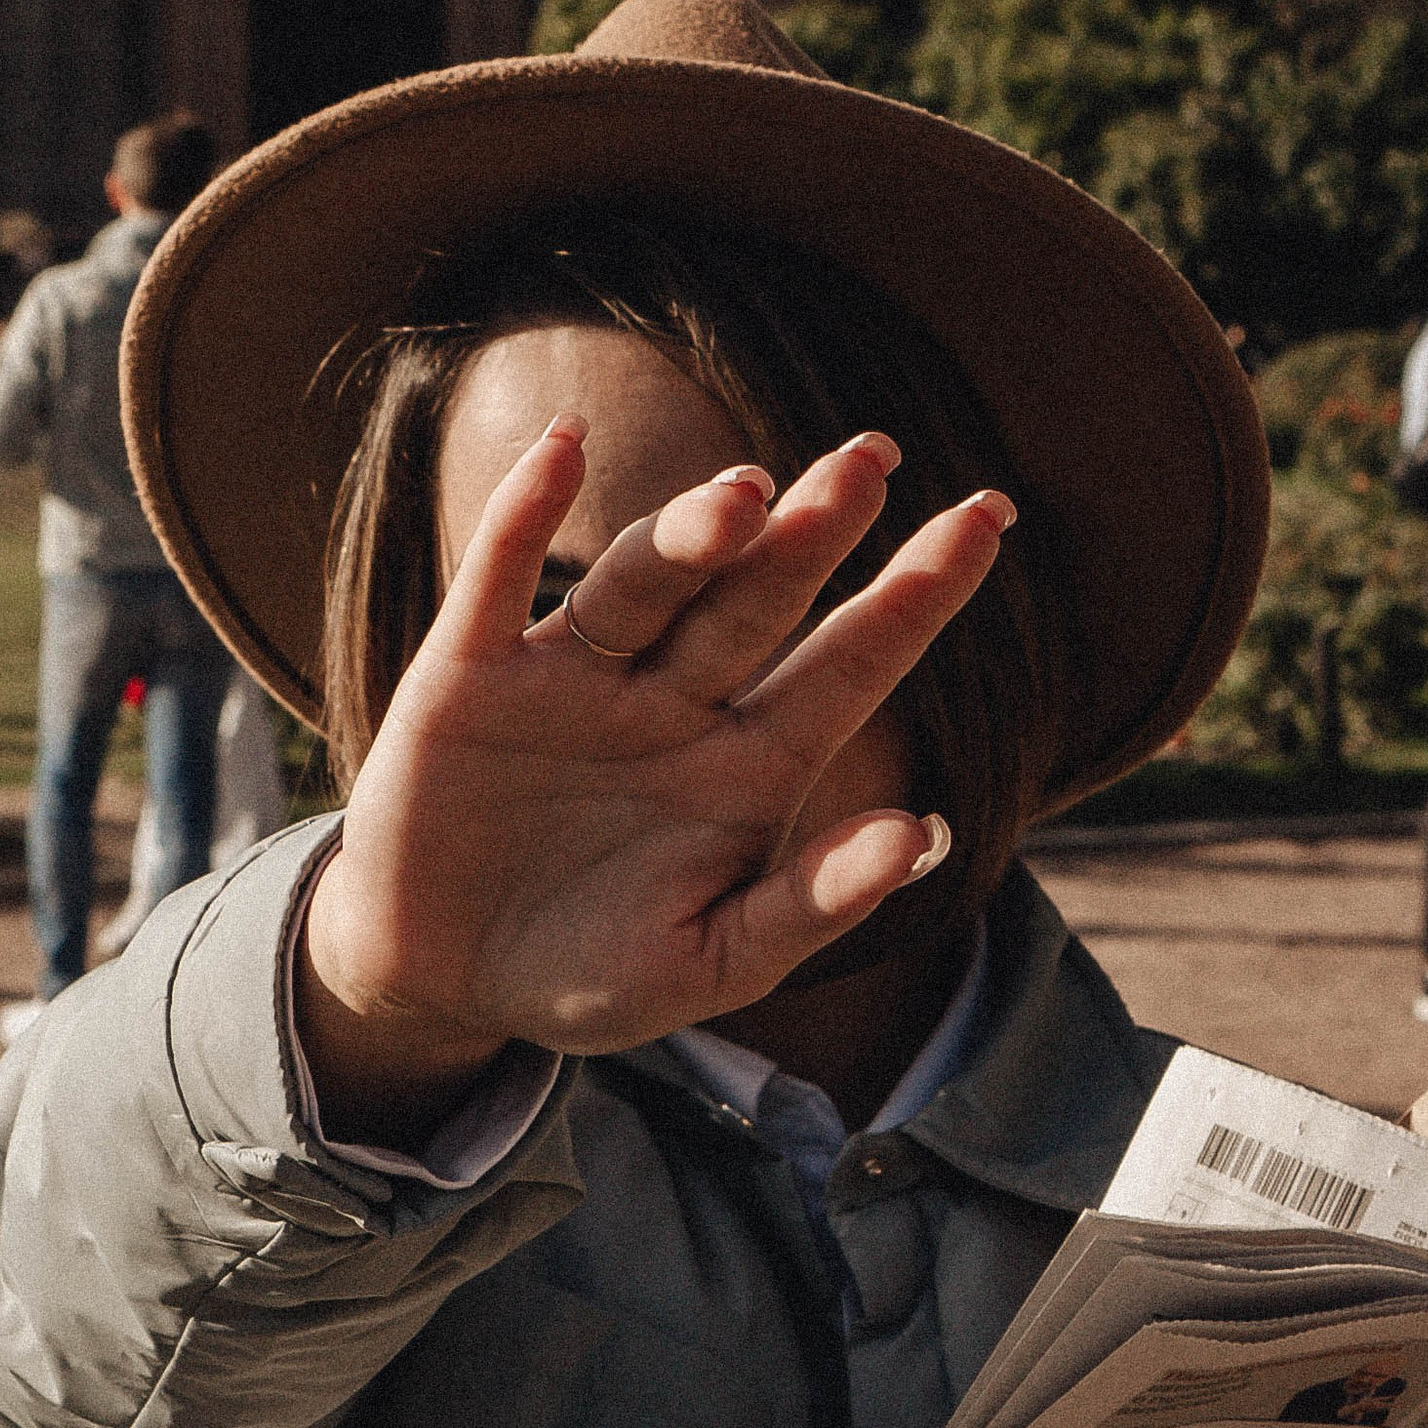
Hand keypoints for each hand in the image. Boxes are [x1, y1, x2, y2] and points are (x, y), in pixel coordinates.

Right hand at [299, 413, 1010, 1120]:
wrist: (438, 979)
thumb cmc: (587, 973)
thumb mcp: (707, 966)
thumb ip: (810, 905)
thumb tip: (922, 835)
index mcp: (748, 767)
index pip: (849, 667)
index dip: (915, 598)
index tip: (989, 520)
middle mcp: (673, 700)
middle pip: (755, 601)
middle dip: (813, 534)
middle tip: (871, 460)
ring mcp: (573, 678)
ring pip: (644, 584)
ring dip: (690, 534)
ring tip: (746, 497)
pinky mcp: (471, 674)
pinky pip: (498, 579)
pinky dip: (524, 512)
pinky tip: (562, 448)